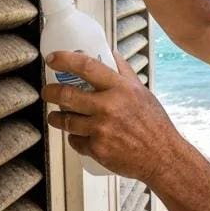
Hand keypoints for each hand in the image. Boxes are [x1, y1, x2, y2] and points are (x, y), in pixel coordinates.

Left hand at [42, 49, 191, 182]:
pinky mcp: (97, 149)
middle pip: (67, 95)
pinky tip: (78, 135)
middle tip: (47, 92)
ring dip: (56, 117)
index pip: (86, 66)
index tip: (52, 58)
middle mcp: (109, 107)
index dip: (65, 59)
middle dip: (50, 92)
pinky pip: (75, 141)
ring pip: (65, 120)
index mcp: (120, 89)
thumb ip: (124, 73)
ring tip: (56, 116)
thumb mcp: (142, 92)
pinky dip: (74, 138)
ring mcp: (101, 129)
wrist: (162, 156)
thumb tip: (112, 54)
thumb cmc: (154, 124)